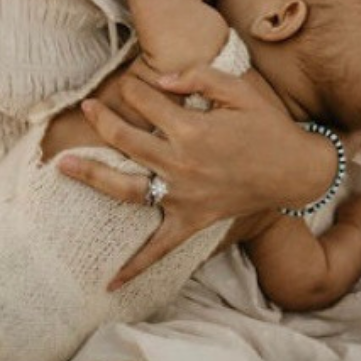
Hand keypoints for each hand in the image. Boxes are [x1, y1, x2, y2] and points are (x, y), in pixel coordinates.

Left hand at [56, 64, 339, 286]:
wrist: (297, 171)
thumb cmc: (267, 126)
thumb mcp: (238, 90)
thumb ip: (198, 78)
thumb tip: (160, 79)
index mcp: (191, 130)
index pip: (147, 103)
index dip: (135, 88)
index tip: (130, 82)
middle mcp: (181, 165)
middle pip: (126, 140)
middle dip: (103, 120)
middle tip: (86, 107)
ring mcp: (183, 196)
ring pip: (127, 189)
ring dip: (92, 177)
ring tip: (63, 165)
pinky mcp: (191, 221)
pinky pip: (159, 248)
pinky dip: (135, 266)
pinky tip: (110, 282)